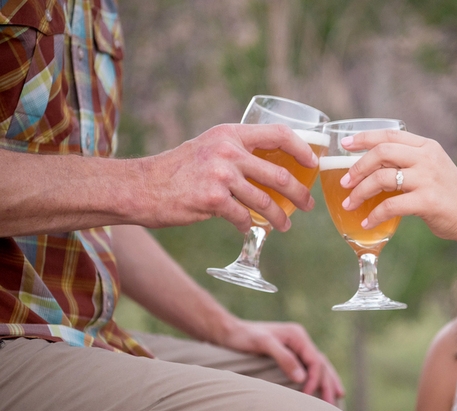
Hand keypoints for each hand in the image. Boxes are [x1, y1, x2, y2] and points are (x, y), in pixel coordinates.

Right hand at [138, 123, 317, 231]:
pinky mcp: (213, 200)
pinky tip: (250, 229)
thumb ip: (235, 151)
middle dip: (299, 194)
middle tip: (307, 205)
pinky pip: (243, 217)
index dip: (302, 148)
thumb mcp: (207, 147)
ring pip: (265, 201)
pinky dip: (249, 226)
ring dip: (280, 218)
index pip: (278, 134)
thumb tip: (269, 166)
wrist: (141, 187)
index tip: (313, 163)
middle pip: (279, 174)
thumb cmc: (176, 170)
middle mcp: (227, 151)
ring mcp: (221, 175)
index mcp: (229, 134)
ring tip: (285, 226)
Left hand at [221, 319, 344, 404]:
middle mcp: (300, 340)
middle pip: (321, 363)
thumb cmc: (244, 336)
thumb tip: (301, 377)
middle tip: (334, 404)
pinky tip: (320, 387)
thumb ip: (284, 358)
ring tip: (338, 396)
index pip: (315, 360)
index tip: (308, 396)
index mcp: (297, 335)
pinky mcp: (290, 353)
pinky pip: (309, 367)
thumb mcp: (263, 344)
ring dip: (328, 381)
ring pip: (319, 365)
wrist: (230, 331)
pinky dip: (317, 378)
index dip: (315, 379)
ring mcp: (296, 346)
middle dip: (329, 383)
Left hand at [338, 129, 456, 242]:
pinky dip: (374, 216)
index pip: (389, 135)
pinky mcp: (427, 201)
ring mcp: (428, 179)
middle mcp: (426, 158)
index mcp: (426, 146)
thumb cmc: (448, 193)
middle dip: (357, 167)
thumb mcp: (430, 168)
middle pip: (382, 152)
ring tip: (350, 204)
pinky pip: (390, 206)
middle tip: (345, 182)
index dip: (364, 137)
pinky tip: (367, 223)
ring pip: (382, 178)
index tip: (345, 143)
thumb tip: (371, 164)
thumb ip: (408, 162)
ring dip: (360, 192)